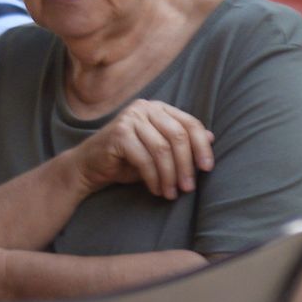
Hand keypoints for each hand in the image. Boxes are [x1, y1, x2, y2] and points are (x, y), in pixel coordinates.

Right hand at [67, 99, 213, 199]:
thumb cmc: (127, 160)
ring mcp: (129, 118)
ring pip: (163, 149)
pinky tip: (156, 190)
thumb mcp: (159, 151)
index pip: (190, 123)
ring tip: (171, 193)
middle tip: (188, 188)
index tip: (207, 169)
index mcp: (158, 108)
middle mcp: (144, 108)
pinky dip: (154, 178)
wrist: (89, 166)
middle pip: (178, 135)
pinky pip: (145, 159)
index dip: (202, 147)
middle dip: (186, 165)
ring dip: (170, 176)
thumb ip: (181, 143)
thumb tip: (212, 137)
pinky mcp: (118, 133)